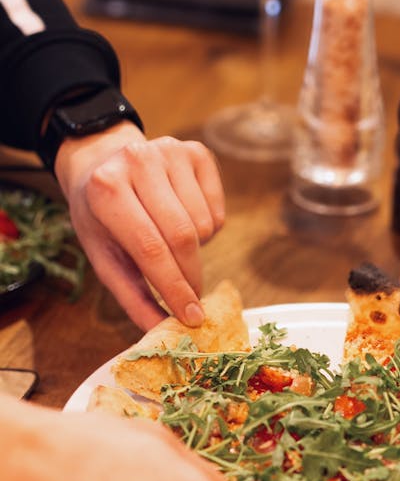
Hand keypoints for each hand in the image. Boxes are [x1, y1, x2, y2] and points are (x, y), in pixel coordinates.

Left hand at [54, 123, 224, 329]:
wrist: (103, 160)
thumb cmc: (102, 216)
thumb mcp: (103, 254)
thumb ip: (131, 295)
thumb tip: (162, 329)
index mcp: (107, 189)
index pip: (151, 248)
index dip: (175, 287)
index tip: (191, 317)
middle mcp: (140, 161)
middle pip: (183, 237)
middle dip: (191, 276)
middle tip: (191, 297)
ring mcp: (171, 151)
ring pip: (204, 225)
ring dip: (195, 249)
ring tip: (171, 242)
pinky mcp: (197, 151)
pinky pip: (217, 210)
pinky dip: (207, 229)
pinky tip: (184, 218)